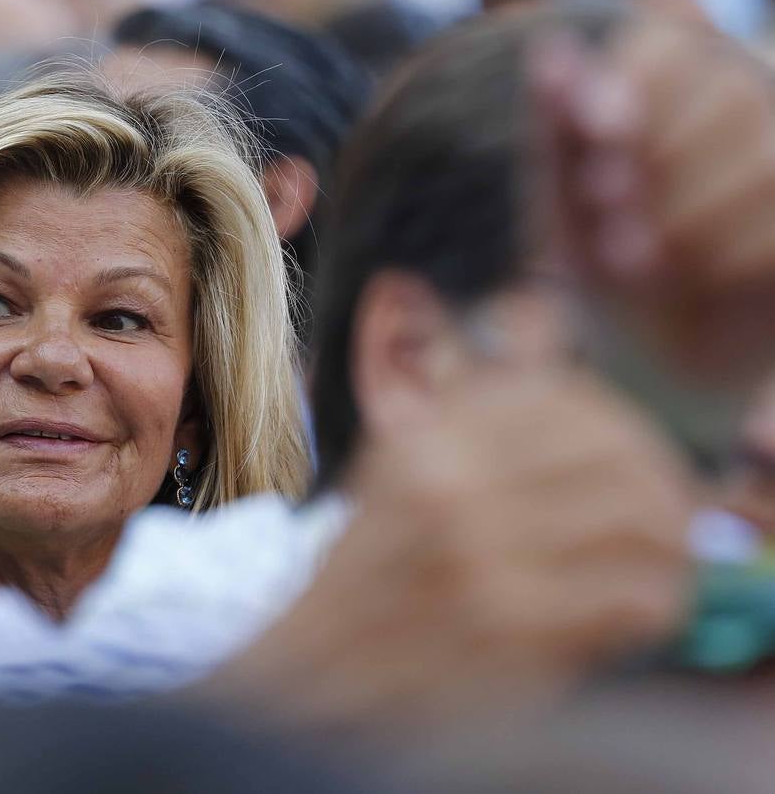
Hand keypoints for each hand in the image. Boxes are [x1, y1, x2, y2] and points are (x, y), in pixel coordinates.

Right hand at [210, 364, 692, 732]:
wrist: (309, 674)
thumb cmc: (365, 575)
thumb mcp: (399, 466)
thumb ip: (466, 394)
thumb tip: (534, 308)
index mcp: (423, 436)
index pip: (562, 395)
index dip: (617, 426)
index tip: (629, 458)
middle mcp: (452, 482)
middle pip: (614, 451)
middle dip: (662, 481)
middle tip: (671, 513)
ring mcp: (484, 554)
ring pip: (639, 515)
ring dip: (673, 542)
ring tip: (665, 561)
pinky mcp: (514, 626)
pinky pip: (634, 592)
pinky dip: (659, 600)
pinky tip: (642, 610)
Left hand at [529, 17, 774, 384]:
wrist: (656, 365)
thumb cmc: (602, 269)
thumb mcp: (565, 208)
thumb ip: (559, 132)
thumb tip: (550, 50)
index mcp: (677, 87)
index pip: (668, 47)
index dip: (636, 86)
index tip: (601, 132)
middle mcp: (747, 108)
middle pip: (726, 96)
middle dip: (660, 169)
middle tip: (616, 232)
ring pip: (766, 157)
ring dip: (693, 219)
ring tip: (645, 260)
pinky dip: (734, 258)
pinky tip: (703, 280)